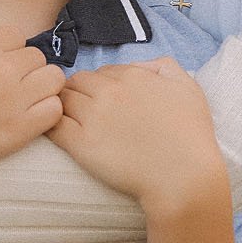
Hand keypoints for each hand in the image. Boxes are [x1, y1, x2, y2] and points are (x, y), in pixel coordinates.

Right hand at [0, 27, 64, 186]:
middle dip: (28, 70)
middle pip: (37, 57)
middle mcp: (1, 68)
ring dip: (44, 88)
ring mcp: (14, 98)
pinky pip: (54, 109)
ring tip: (28, 103)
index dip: (12, 51)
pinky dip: (47, 112)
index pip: (17, 36)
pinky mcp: (21, 128)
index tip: (2, 66)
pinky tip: (31, 120)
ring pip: (54, 79)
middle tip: (13, 89)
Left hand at [49, 58, 227, 214]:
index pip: (101, 72)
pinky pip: (54, 126)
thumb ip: (164, 66)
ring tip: (71, 121)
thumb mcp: (188, 87)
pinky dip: (51, 125)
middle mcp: (108, 92)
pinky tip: (58, 132)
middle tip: (83, 110)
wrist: (183, 176)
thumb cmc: (190, 135)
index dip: (100, 85)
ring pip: (61, 100)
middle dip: (77, 92)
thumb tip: (139, 66)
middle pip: (76, 82)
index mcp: (131, 76)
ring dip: (63, 106)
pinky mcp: (81, 145)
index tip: (104, 100)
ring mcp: (92, 117)